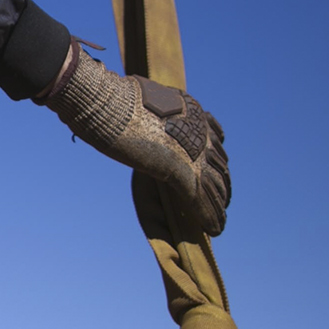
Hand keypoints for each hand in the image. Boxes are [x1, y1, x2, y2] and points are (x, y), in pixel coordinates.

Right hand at [39, 41, 231, 235]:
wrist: (105, 103)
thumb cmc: (110, 99)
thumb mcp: (135, 101)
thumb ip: (144, 111)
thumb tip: (128, 105)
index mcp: (191, 109)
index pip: (214, 135)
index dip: (215, 155)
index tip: (215, 168)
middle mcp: (200, 129)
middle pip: (220, 162)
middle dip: (222, 181)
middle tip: (223, 198)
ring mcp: (195, 151)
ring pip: (217, 184)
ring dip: (220, 202)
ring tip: (221, 216)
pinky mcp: (184, 172)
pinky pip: (203, 200)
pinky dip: (211, 216)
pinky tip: (215, 229)